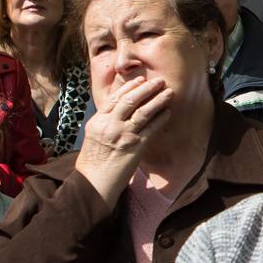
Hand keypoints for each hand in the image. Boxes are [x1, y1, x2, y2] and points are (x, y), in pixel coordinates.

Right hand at [73, 75, 172, 207]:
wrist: (94, 183)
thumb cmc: (93, 162)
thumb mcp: (93, 136)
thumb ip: (105, 121)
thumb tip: (118, 110)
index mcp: (98, 121)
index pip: (115, 98)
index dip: (129, 87)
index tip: (140, 80)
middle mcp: (110, 125)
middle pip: (131, 100)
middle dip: (146, 88)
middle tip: (159, 81)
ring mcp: (123, 135)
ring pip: (144, 112)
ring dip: (158, 100)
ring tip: (169, 92)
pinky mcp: (135, 147)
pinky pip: (152, 129)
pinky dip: (161, 118)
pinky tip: (168, 112)